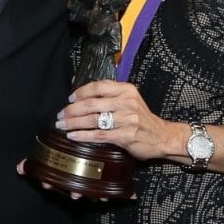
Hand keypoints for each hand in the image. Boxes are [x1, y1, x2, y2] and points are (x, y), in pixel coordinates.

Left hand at [58, 80, 179, 162]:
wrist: (162, 137)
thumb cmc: (142, 119)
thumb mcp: (130, 100)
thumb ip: (109, 95)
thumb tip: (79, 90)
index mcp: (126, 90)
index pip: (98, 86)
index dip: (81, 92)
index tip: (70, 98)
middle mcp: (127, 102)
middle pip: (92, 104)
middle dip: (72, 110)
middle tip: (60, 115)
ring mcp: (127, 119)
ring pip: (93, 119)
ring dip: (74, 123)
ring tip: (62, 126)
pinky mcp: (126, 136)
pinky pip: (99, 135)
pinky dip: (84, 136)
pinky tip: (73, 136)